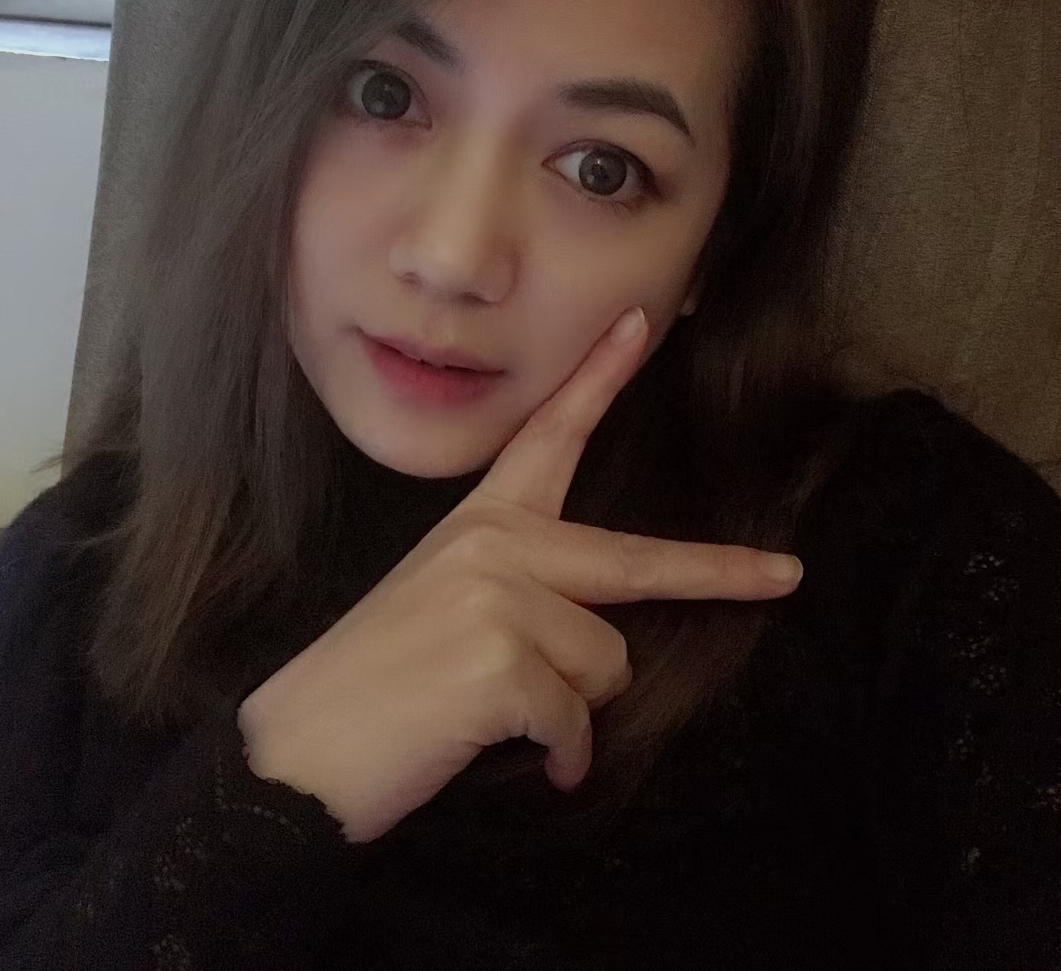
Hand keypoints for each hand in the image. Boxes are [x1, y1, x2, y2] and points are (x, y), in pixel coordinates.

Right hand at [237, 306, 802, 842]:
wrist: (297, 753)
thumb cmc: (374, 684)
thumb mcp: (444, 609)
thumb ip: (520, 596)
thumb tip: (600, 642)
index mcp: (480, 524)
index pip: (548, 436)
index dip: (598, 379)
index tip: (639, 323)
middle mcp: (495, 545)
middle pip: (634, 559)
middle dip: (720, 571)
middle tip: (786, 575)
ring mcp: (500, 598)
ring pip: (608, 662)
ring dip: (574, 709)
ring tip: (508, 719)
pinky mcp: (502, 662)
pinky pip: (578, 721)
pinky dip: (560, 755)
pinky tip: (522, 759)